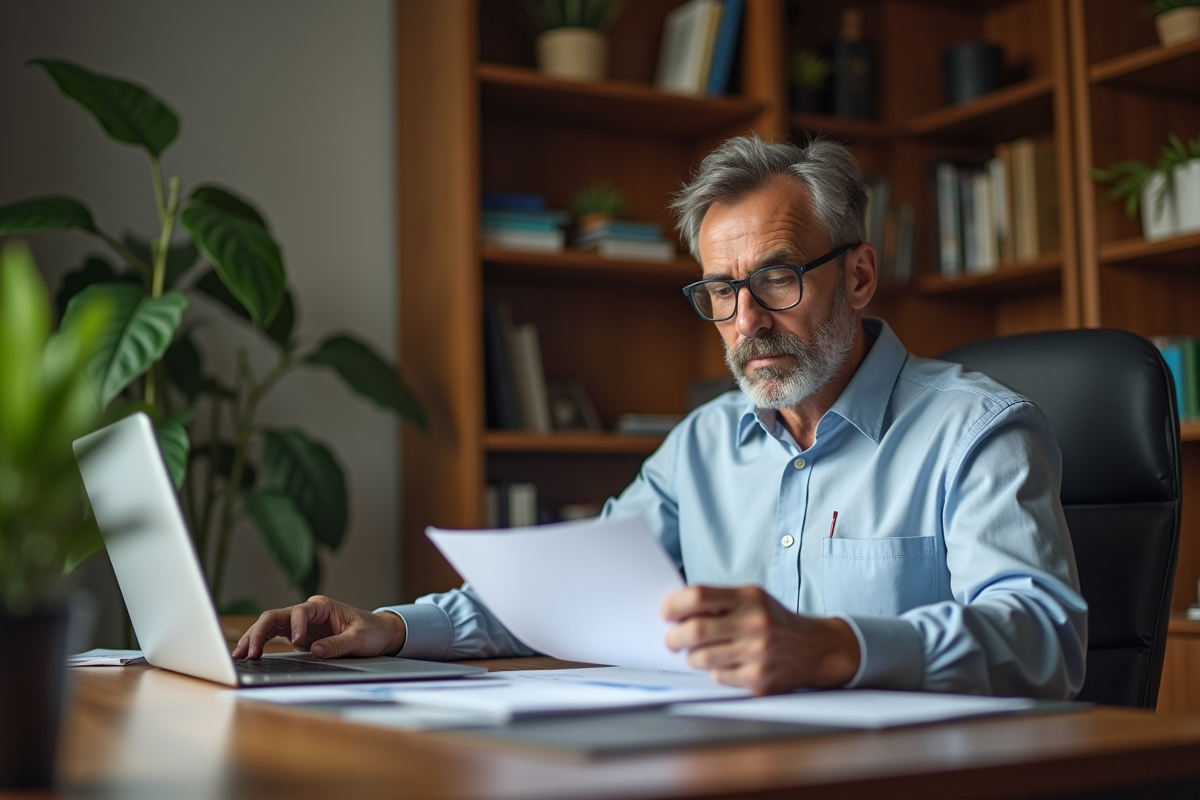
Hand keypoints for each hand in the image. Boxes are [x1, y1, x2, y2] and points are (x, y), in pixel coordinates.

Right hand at [231, 595, 406, 659]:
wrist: (379, 633)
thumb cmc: (371, 631)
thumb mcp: (359, 639)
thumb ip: (338, 644)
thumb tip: (315, 651)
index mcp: (322, 606)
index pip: (300, 611)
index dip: (295, 626)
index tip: (297, 641)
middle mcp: (308, 612)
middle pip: (275, 616)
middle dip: (259, 632)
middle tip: (248, 651)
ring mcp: (300, 624)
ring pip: (269, 626)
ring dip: (254, 638)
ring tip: (239, 654)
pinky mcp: (298, 636)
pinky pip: (274, 637)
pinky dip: (260, 644)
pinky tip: (249, 654)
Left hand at [663, 585, 859, 694]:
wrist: (816, 649)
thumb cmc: (775, 621)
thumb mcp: (753, 598)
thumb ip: (719, 601)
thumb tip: (676, 609)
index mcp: (750, 598)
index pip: (700, 596)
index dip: (675, 605)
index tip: (665, 613)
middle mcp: (755, 624)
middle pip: (695, 631)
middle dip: (674, 638)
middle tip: (672, 640)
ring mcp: (758, 654)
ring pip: (701, 658)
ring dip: (693, 657)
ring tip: (699, 652)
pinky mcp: (759, 680)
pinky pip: (718, 677)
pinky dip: (716, 671)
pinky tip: (727, 664)